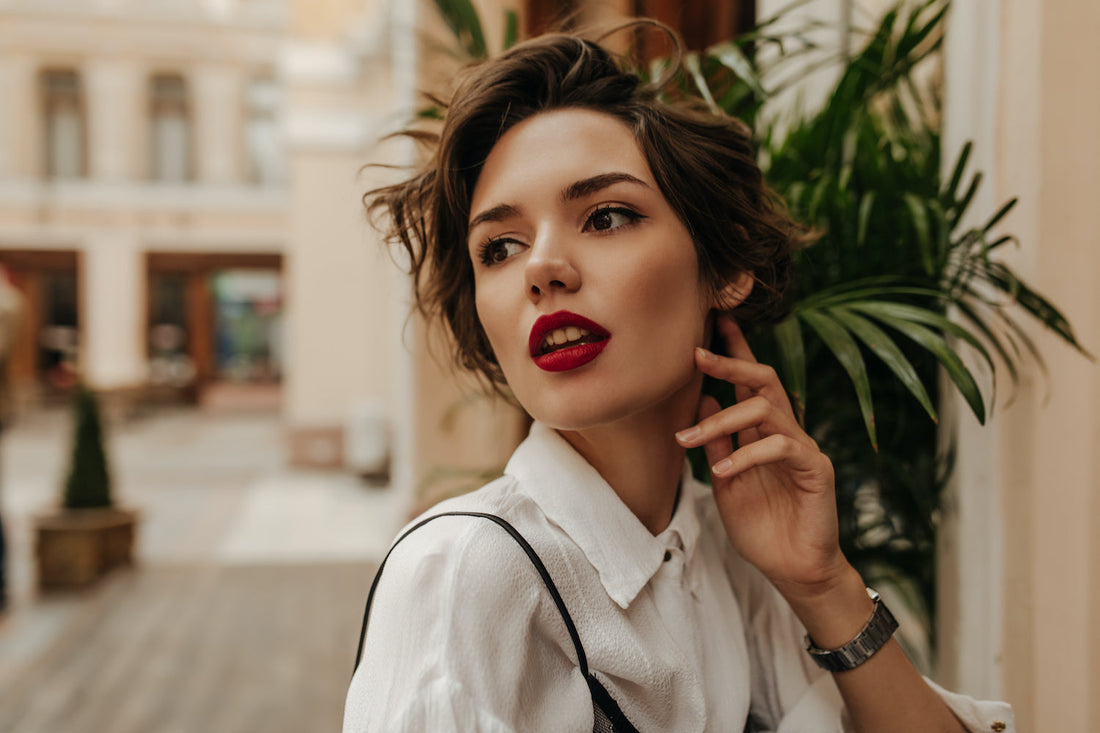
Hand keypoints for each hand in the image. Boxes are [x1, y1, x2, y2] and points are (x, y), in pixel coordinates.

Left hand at [675, 314, 847, 601]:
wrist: (792, 570)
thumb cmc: (761, 528)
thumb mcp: (726, 481)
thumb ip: (719, 443)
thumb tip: (704, 399)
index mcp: (762, 433)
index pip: (749, 382)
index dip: (735, 350)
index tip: (715, 320)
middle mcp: (785, 432)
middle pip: (764, 379)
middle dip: (731, 361)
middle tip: (697, 353)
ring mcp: (803, 447)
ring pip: (766, 408)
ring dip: (721, 420)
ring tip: (687, 440)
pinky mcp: (815, 468)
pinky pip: (780, 446)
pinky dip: (745, 455)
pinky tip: (721, 471)